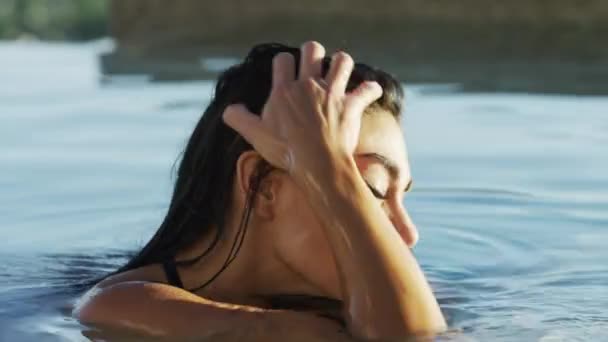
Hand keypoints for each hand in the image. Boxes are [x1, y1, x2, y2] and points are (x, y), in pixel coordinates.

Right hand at [222, 41, 381, 180]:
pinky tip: (370, 91)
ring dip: (341, 63)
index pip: (282, 60)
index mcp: (285, 90)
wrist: (317, 164)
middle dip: (312, 53)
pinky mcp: (351, 106)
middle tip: (312, 66)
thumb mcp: (255, 135)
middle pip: (312, 50)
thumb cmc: (286, 151)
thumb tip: (229, 110)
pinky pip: (366, 90)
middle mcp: (309, 86)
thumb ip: (239, 119)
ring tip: (338, 71)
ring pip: (342, 61)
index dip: (284, 63)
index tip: (285, 72)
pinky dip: (370, 89)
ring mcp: (332, 94)